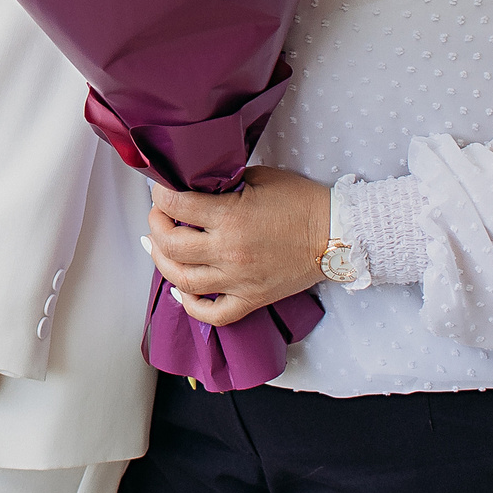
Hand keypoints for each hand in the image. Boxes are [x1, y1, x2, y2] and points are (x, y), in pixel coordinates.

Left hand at [145, 166, 331, 328]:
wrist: (337, 233)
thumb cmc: (301, 201)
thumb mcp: (259, 177)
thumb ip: (224, 183)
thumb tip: (196, 186)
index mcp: (230, 217)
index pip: (176, 206)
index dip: (160, 195)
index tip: (161, 191)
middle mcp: (229, 251)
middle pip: (171, 246)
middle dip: (156, 226)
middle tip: (159, 216)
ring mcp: (238, 280)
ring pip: (183, 281)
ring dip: (163, 263)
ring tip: (160, 248)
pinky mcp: (251, 299)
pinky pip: (212, 314)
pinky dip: (191, 306)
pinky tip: (182, 290)